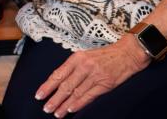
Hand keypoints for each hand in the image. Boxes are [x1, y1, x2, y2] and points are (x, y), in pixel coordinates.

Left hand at [35, 37, 149, 116]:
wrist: (127, 53)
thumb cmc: (105, 55)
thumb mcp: (86, 55)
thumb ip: (73, 67)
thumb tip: (59, 81)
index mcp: (77, 58)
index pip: (59, 73)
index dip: (48, 86)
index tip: (39, 95)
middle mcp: (84, 66)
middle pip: (65, 85)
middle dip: (54, 98)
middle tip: (46, 108)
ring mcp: (95, 75)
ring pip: (76, 92)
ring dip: (64, 104)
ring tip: (56, 113)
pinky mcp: (105, 84)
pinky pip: (89, 96)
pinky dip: (79, 103)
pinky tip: (71, 109)